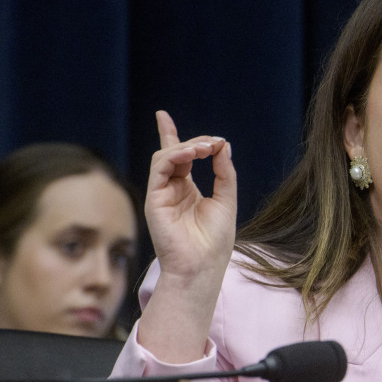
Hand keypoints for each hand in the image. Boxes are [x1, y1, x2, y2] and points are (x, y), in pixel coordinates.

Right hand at [138, 110, 236, 360]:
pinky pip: (160, 167)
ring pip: (165, 157)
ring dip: (186, 147)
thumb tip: (223, 144)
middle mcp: (172, 190)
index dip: (170, 135)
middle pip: (173, 152)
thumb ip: (223, 172)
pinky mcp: (155, 199)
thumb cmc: (215, 240)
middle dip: (194, 142)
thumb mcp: (226, 199)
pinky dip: (175, 155)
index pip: (177, 157)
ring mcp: (161, 194)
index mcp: (187, 191)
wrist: (203, 266)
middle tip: (213, 143)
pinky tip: (193, 154)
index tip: (162, 115)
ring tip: (205, 147)